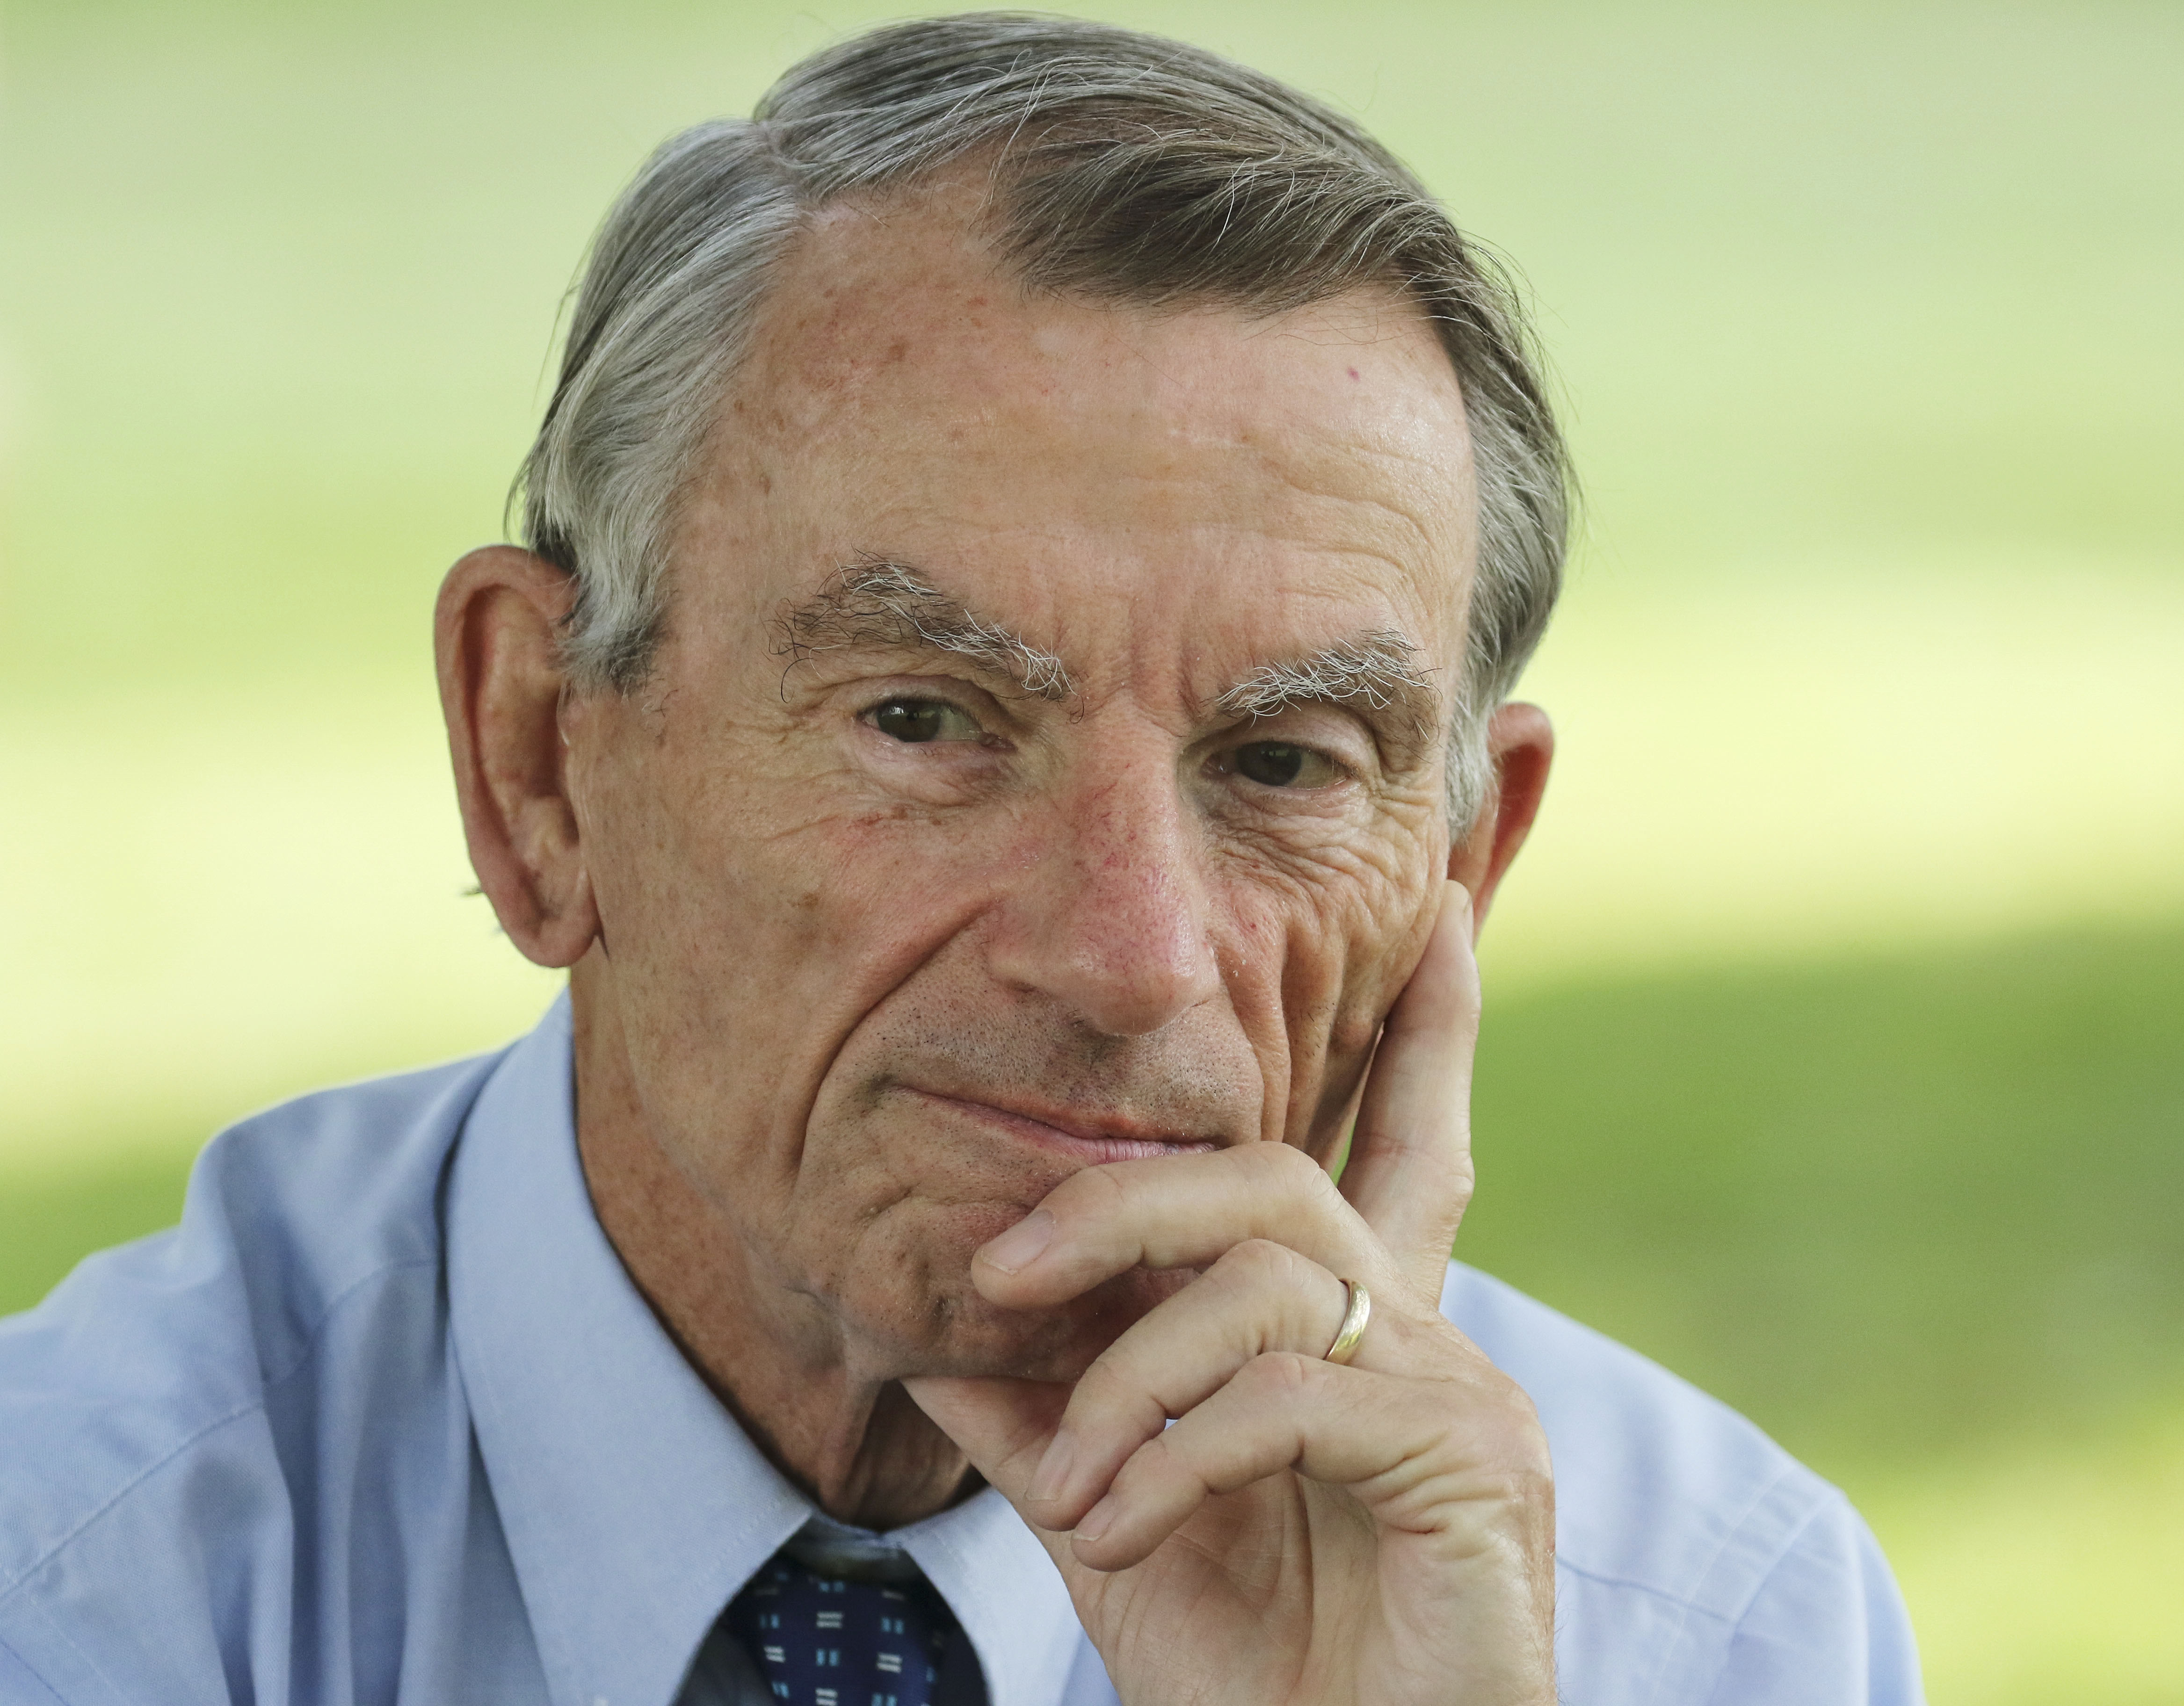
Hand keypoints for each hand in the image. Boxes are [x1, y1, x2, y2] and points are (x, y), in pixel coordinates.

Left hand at [905, 882, 1555, 1705]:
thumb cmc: (1256, 1673)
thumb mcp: (1123, 1521)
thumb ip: (1050, 1421)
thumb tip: (934, 1334)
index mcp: (1359, 1336)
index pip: (1398, 1144)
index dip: (1429, 1029)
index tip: (1451, 911)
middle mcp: (1424, 1335)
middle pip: (1278, 1178)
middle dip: (1128, 1198)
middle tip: (1005, 1268)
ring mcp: (1461, 1391)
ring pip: (1266, 1276)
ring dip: (1129, 1378)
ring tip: (1073, 1491)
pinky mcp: (1475, 1462)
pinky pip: (1290, 1396)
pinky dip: (1178, 1456)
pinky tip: (1127, 1531)